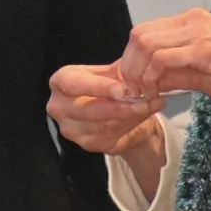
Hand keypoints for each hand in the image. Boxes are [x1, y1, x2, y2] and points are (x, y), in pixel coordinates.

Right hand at [47, 63, 165, 156]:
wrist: (117, 110)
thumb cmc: (111, 84)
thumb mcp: (114, 71)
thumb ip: (121, 69)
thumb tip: (137, 67)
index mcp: (60, 81)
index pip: (72, 84)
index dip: (97, 87)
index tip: (122, 89)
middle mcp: (58, 106)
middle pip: (87, 110)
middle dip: (119, 106)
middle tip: (146, 101)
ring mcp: (71, 129)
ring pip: (102, 125)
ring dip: (131, 116)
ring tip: (151, 105)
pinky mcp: (86, 144)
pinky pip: (110, 136)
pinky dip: (130, 125)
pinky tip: (143, 115)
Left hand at [116, 8, 210, 107]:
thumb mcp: (202, 73)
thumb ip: (175, 72)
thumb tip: (147, 81)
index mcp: (192, 20)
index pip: (145, 31)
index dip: (131, 58)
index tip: (133, 84)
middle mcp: (193, 19)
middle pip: (139, 35)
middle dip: (129, 65)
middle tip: (134, 91)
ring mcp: (199, 31)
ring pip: (146, 44)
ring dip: (138, 73)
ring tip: (145, 94)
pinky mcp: (205, 48)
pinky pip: (163, 59)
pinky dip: (152, 77)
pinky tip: (158, 93)